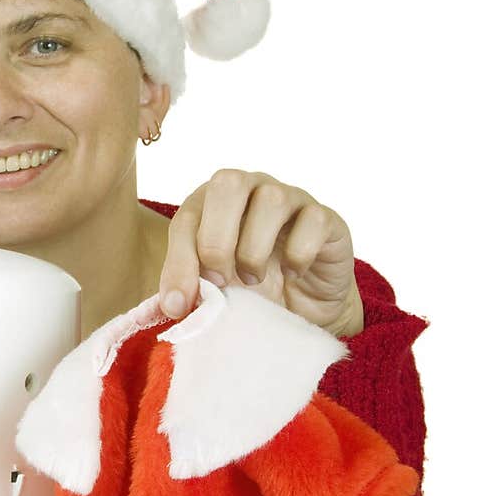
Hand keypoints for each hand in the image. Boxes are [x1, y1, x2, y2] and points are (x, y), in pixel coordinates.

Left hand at [159, 169, 362, 335]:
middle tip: (219, 280)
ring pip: (272, 199)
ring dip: (255, 249)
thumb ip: (190, 292)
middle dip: (216, 239)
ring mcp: (292, 199)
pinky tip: (293, 273)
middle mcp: (252, 190)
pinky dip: (300, 253)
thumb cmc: (253, 292)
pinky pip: (314, 220)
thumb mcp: (215, 293)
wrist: (305, 311)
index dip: (179, 259)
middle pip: (228, 184)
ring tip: (253, 279)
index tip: (179, 303)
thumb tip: (170, 305)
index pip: (188, 216)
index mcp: (214, 203)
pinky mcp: (327, 219)